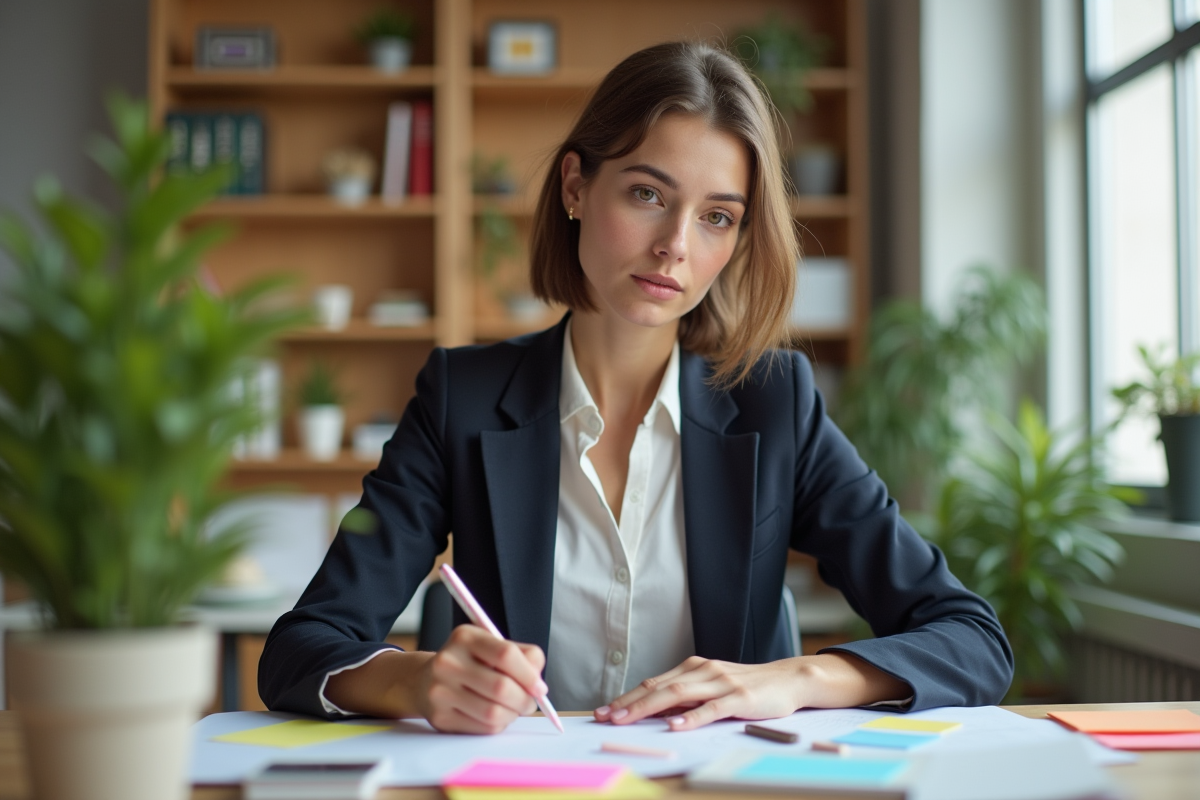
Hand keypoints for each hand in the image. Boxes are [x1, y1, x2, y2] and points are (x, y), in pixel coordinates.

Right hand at [418, 624, 546, 733]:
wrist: (424, 681)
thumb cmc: (470, 663)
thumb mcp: (492, 647)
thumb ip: (523, 656)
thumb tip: (539, 685)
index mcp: (465, 637)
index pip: (505, 654)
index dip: (529, 674)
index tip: (540, 688)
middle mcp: (448, 662)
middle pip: (501, 687)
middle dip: (525, 700)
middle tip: (531, 703)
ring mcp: (440, 691)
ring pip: (493, 713)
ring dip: (513, 715)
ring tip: (513, 709)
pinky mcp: (440, 718)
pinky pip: (483, 728)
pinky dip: (498, 725)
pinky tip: (495, 716)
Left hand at [593, 656, 802, 731]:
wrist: (788, 679)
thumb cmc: (748, 687)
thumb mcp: (713, 687)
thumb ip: (688, 696)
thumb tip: (657, 712)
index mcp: (693, 668)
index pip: (653, 683)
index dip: (627, 697)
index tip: (604, 711)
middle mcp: (703, 671)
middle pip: (659, 687)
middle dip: (628, 703)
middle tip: (605, 717)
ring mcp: (720, 683)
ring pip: (678, 695)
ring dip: (648, 708)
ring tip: (627, 720)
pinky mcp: (738, 697)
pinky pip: (711, 708)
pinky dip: (691, 717)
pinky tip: (675, 726)